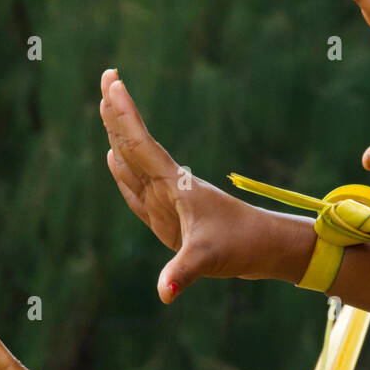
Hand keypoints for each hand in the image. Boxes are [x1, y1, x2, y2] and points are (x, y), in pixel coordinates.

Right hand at [100, 70, 314, 299]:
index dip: (125, 116)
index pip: (142, 145)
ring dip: (118, 135)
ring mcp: (167, 200)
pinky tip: (114, 159)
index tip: (112, 82)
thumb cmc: (240, 246)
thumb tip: (164, 293)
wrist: (264, 249)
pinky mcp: (167, 216)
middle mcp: (168, 187)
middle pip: (135, 144)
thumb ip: (183, 273)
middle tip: (106, 76)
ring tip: (105, 107)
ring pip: (134, 162)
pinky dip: (121, 172)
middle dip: (118, 113)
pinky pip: (136, 189)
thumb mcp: (208, 259)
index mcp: (175, 186)